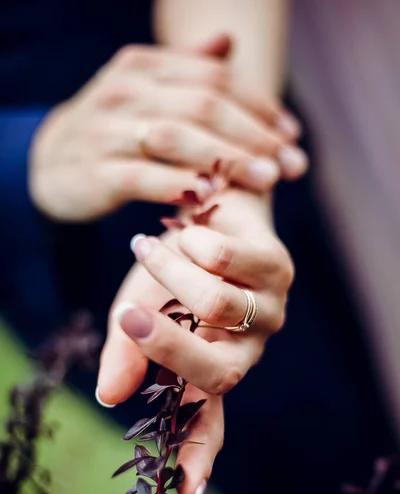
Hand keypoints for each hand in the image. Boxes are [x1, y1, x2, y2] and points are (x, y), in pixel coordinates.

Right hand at [28, 38, 305, 220]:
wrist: (50, 163)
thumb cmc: (112, 130)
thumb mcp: (144, 91)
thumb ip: (186, 70)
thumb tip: (228, 42)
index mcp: (145, 66)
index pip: (214, 80)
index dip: (259, 106)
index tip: (292, 135)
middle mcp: (127, 91)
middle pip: (203, 107)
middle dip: (254, 136)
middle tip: (292, 165)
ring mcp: (108, 131)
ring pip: (177, 138)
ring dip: (227, 159)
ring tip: (266, 180)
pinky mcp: (96, 171)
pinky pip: (143, 177)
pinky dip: (180, 186)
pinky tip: (212, 197)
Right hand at [96, 189, 293, 493]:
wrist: (208, 214)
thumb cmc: (172, 269)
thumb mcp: (140, 308)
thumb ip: (128, 352)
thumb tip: (108, 396)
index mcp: (212, 365)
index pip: (208, 419)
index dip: (198, 455)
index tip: (188, 490)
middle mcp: (246, 349)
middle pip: (219, 372)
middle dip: (167, 345)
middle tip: (128, 318)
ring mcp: (269, 312)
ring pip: (217, 306)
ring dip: (170, 275)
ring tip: (146, 248)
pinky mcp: (279, 269)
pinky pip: (227, 260)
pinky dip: (193, 244)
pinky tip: (191, 235)